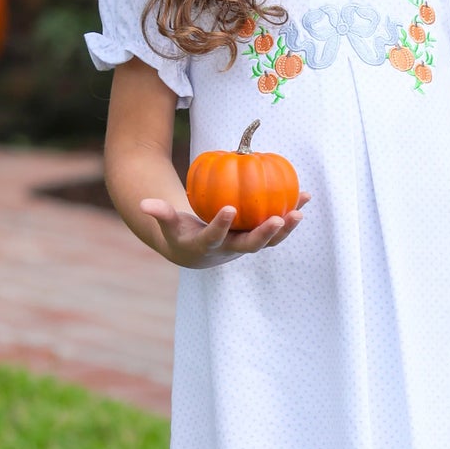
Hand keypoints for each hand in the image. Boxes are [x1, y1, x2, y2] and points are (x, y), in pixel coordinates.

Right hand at [139, 194, 309, 267]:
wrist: (196, 252)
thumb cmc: (180, 232)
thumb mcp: (168, 225)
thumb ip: (159, 214)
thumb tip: (145, 204)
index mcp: (209, 247)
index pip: (215, 238)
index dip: (222, 226)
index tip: (230, 209)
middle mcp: (231, 250)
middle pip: (251, 245)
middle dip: (266, 234)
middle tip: (280, 219)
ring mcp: (247, 244)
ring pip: (270, 239)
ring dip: (287, 227)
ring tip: (300, 209)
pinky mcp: (258, 237)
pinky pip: (277, 225)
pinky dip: (291, 212)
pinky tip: (304, 196)